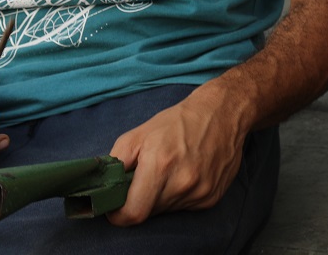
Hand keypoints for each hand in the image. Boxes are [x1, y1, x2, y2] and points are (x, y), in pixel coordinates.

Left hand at [106, 90, 244, 225]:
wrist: (224, 112)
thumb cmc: (179, 121)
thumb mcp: (139, 134)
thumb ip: (115, 162)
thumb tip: (103, 188)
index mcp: (161, 165)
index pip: (132, 213)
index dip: (119, 214)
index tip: (116, 206)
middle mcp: (183, 182)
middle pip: (148, 212)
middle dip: (141, 200)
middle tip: (146, 178)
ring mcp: (200, 191)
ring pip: (167, 210)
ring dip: (161, 197)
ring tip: (170, 172)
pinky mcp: (212, 197)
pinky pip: (184, 207)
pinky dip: (179, 196)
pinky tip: (186, 174)